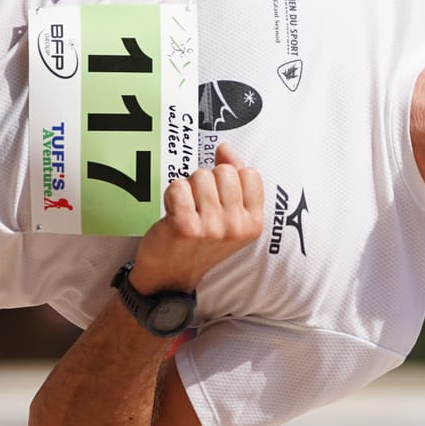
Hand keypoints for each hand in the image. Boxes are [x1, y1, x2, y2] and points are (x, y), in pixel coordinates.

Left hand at [129, 143, 263, 293]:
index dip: (229, 177)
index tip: (218, 196)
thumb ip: (234, 180)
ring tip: (186, 209)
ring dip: (188, 188)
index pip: (249, 173)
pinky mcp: (185, 226)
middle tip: (198, 206)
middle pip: (223, 171)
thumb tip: (225, 149)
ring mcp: (211, 227)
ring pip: (200, 176)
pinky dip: (171, 195)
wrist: (170, 276)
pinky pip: (178, 186)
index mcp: (253, 224)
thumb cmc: (199, 243)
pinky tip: (172, 213)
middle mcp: (236, 227)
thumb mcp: (229, 217)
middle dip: (207, 182)